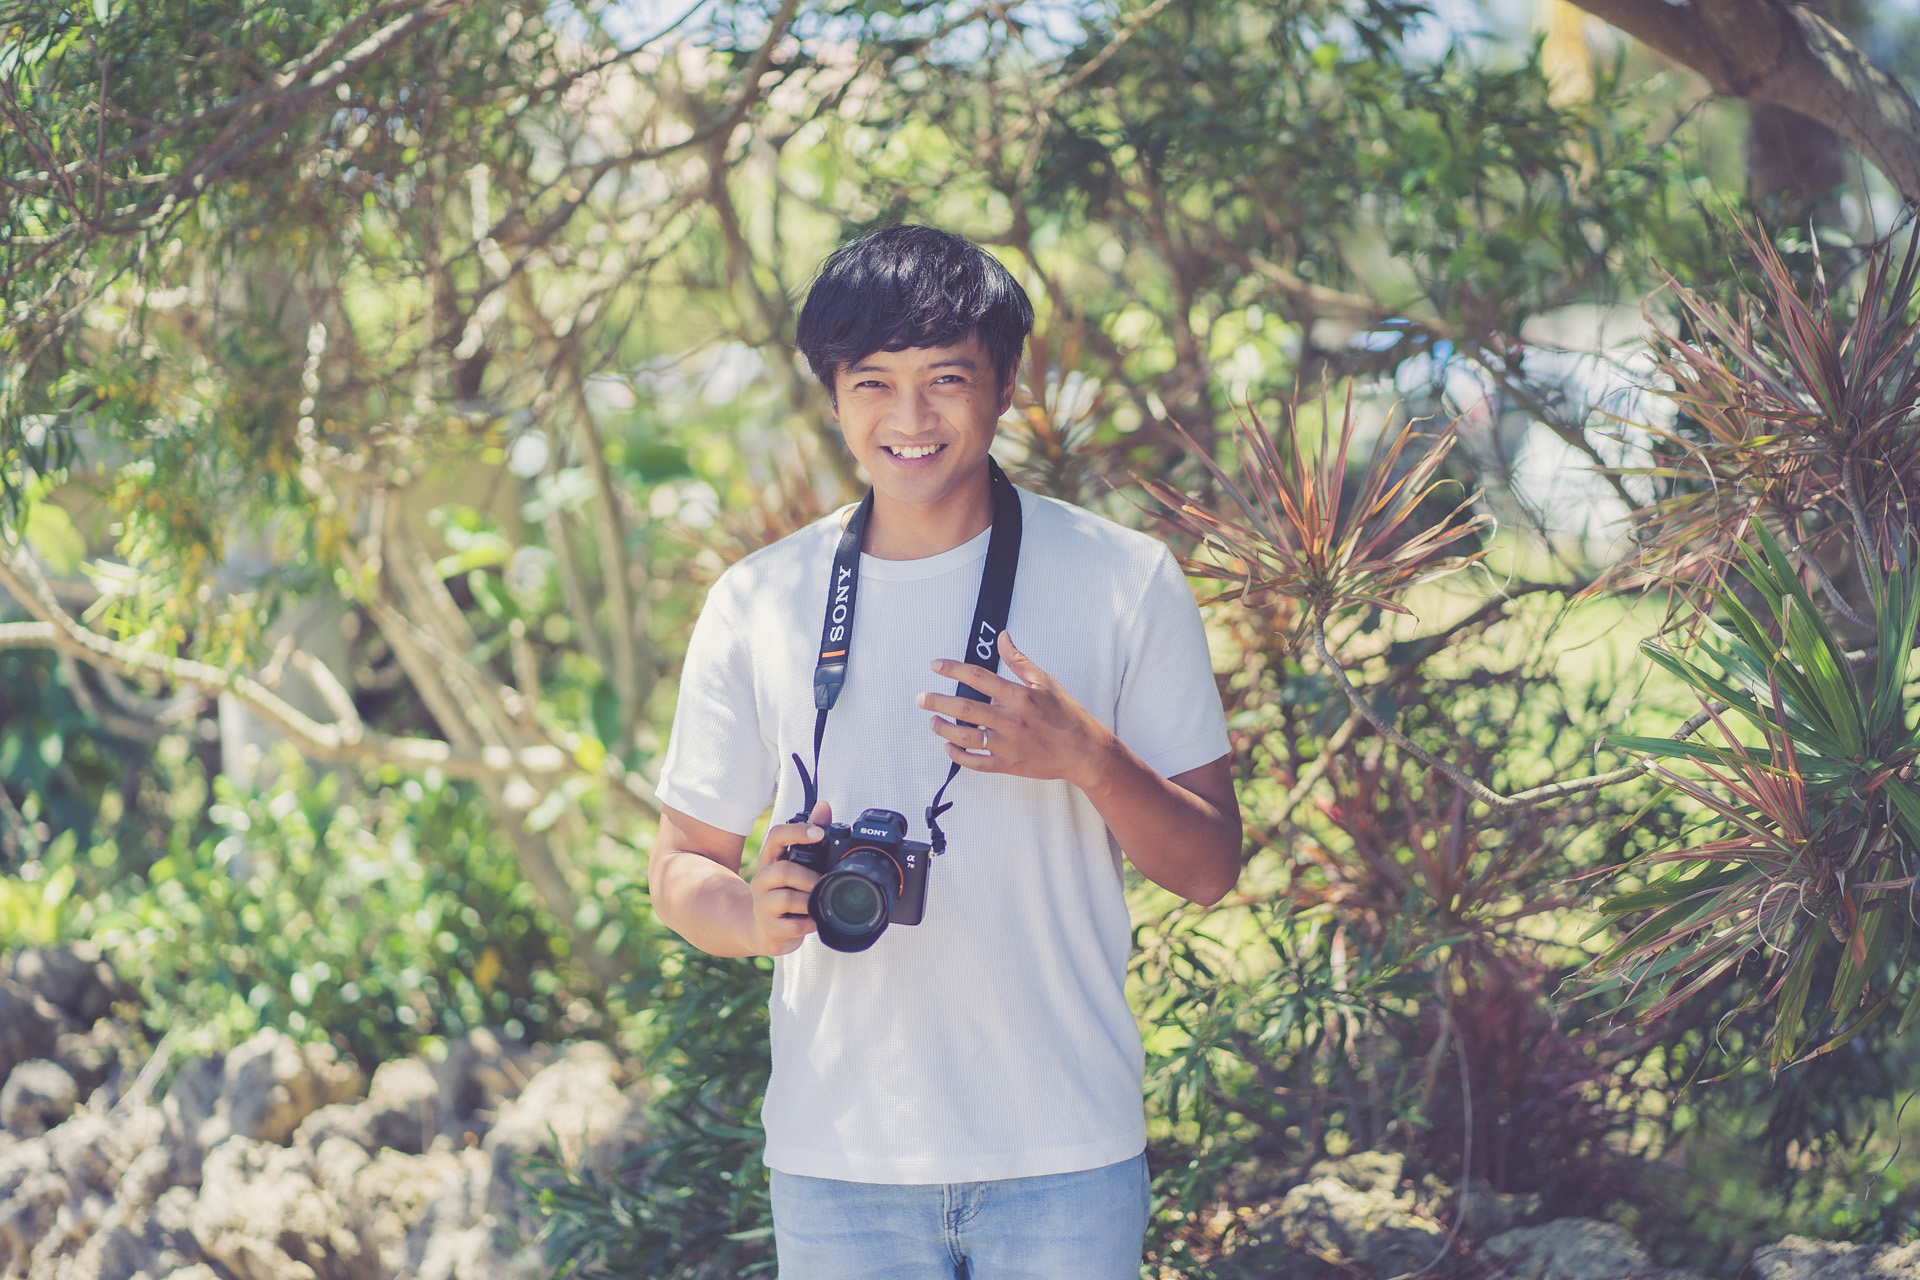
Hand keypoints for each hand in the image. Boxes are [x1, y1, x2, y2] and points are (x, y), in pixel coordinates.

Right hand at [746, 800, 829, 955]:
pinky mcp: (769, 929)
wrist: (763, 930)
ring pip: (787, 899)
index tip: (819, 834)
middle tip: (824, 882)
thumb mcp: (796, 864)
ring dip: (810, 901)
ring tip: (820, 904)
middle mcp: (762, 879)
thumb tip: (824, 806)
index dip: (797, 832)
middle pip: (784, 870)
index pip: (777, 836)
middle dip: (810, 877)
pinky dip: (809, 923)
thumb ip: (810, 837)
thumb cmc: (785, 892)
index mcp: (770, 859)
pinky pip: (792, 925)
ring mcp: (762, 905)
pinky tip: (814, 921)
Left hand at [916, 631, 1117, 788]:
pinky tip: (948, 747)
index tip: (935, 666)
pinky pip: (976, 762)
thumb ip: (1018, 661)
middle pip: (964, 708)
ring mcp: (1007, 744)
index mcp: (1019, 696)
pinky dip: (958, 756)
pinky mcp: (1007, 764)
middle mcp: (1010, 720)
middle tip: (921, 698)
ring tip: (932, 721)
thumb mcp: (1044, 682)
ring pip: (965, 737)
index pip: (978, 678)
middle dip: (938, 702)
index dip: (953, 669)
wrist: (1083, 751)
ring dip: (943, 729)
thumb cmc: (1066, 715)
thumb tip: (1002, 637)